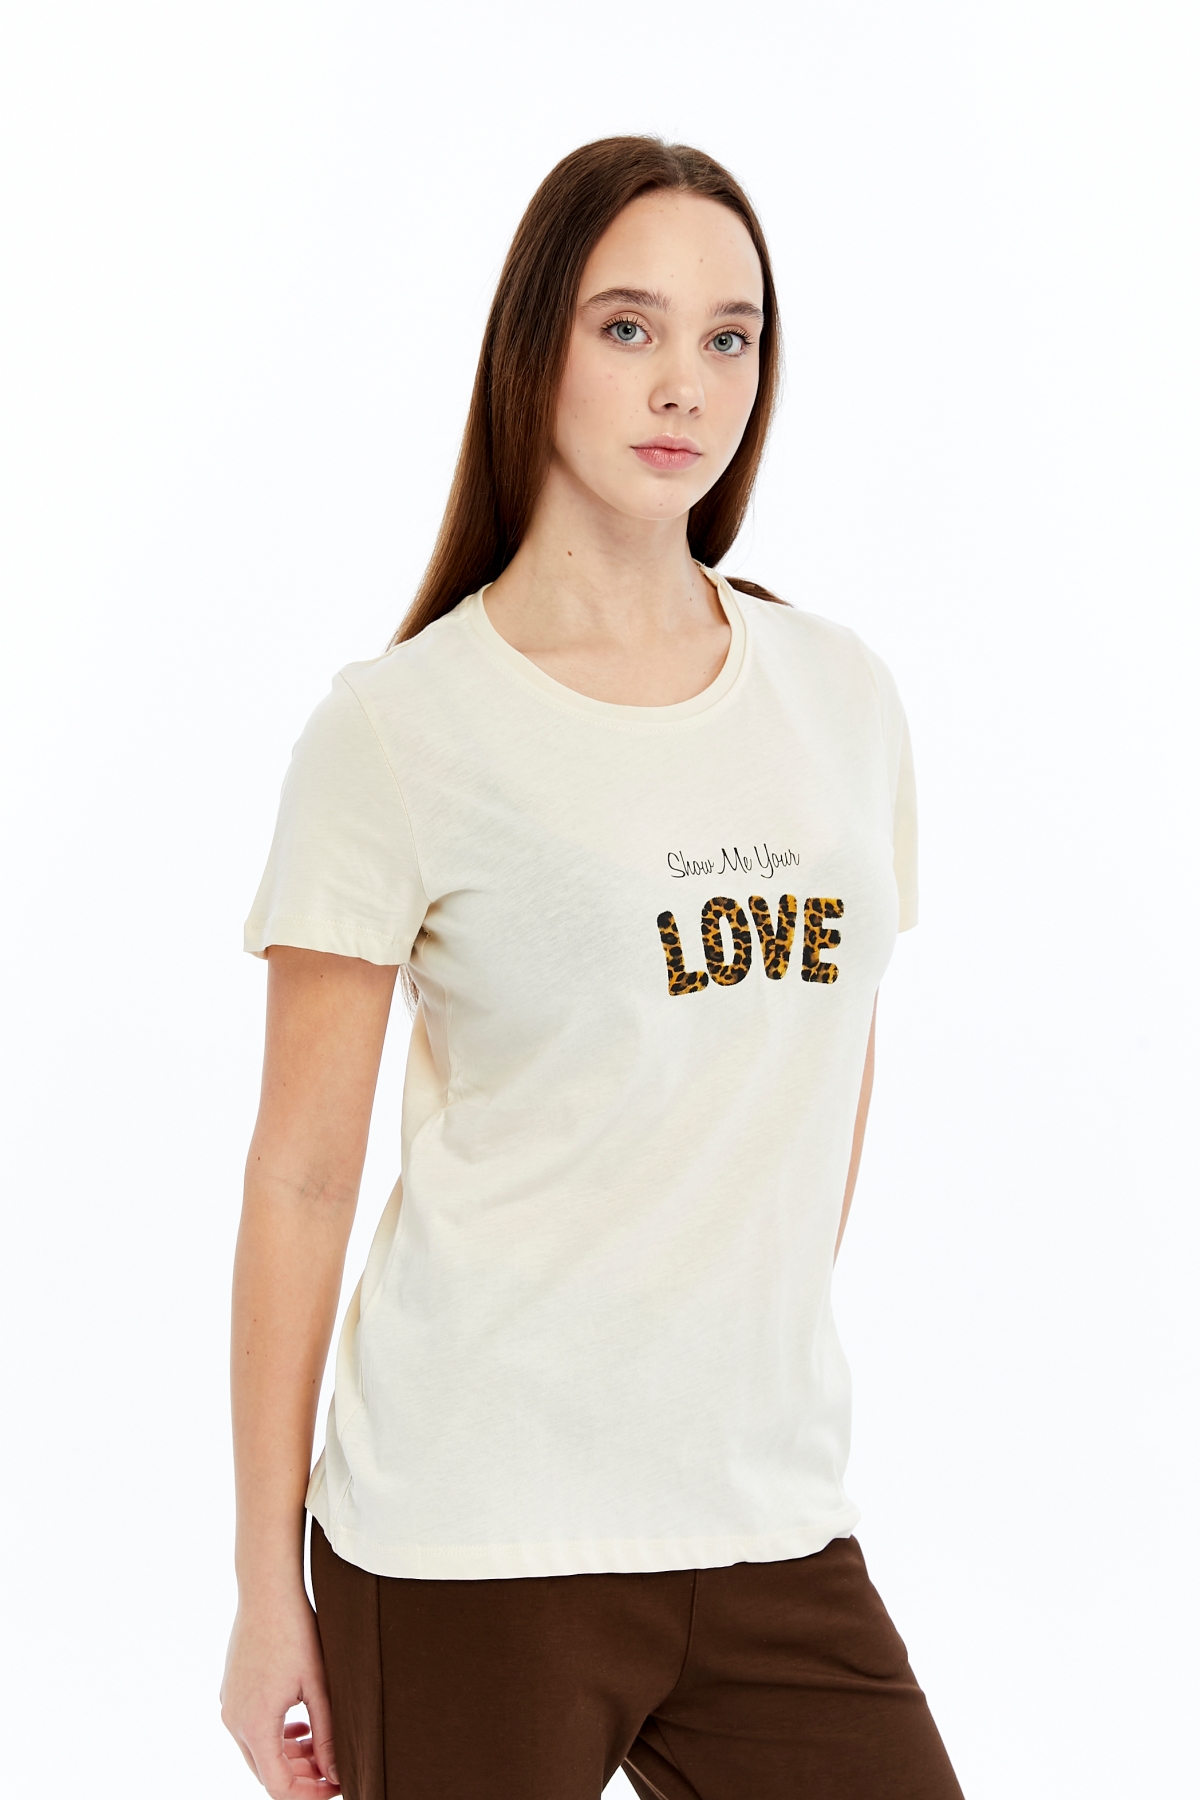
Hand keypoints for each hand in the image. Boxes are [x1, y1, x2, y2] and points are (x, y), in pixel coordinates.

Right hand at [221, 1588, 340, 1797]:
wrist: (267, 1590)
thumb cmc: (297, 1633)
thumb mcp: (319, 1686)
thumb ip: (328, 1734)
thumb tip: (336, 1773)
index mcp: (255, 1725)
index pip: (277, 1786)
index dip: (308, 1794)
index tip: (335, 1786)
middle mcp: (234, 1720)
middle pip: (266, 1771)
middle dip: (300, 1776)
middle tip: (333, 1767)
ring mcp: (229, 1704)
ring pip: (258, 1750)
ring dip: (288, 1756)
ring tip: (320, 1744)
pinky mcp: (231, 1690)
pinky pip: (251, 1727)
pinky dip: (276, 1735)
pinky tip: (300, 1724)